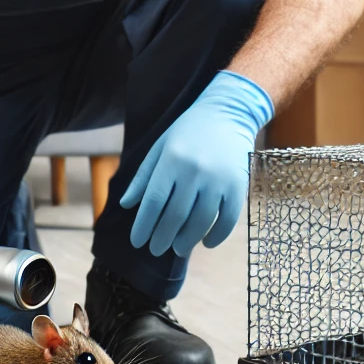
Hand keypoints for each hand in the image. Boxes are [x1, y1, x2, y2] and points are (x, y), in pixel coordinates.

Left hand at [120, 71, 272, 257]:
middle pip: (175, 216)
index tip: (137, 242)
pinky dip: (217, 236)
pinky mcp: (237, 186)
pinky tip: (206, 243)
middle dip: (162, 238)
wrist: (227, 113)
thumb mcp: (160, 148)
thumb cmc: (187, 131)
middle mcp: (194, 171)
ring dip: (187, 241)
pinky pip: (227, 220)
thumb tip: (125, 205)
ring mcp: (218, 180)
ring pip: (200, 222)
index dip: (143, 226)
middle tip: (156, 250)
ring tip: (178, 249)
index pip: (153, 201)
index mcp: (171, 160)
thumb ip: (143, 177)